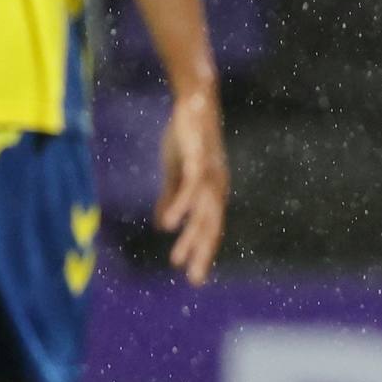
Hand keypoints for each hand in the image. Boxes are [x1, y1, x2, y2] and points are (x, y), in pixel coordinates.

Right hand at [157, 86, 228, 284]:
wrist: (195, 102)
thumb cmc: (188, 138)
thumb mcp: (177, 173)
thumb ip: (172, 198)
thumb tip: (165, 226)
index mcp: (212, 192)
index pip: (210, 228)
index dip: (203, 251)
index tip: (194, 276)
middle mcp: (216, 187)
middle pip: (211, 226)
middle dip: (202, 253)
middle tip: (193, 279)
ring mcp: (209, 174)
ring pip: (202, 212)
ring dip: (190, 237)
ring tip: (178, 259)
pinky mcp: (199, 159)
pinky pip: (191, 188)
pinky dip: (181, 206)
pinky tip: (170, 222)